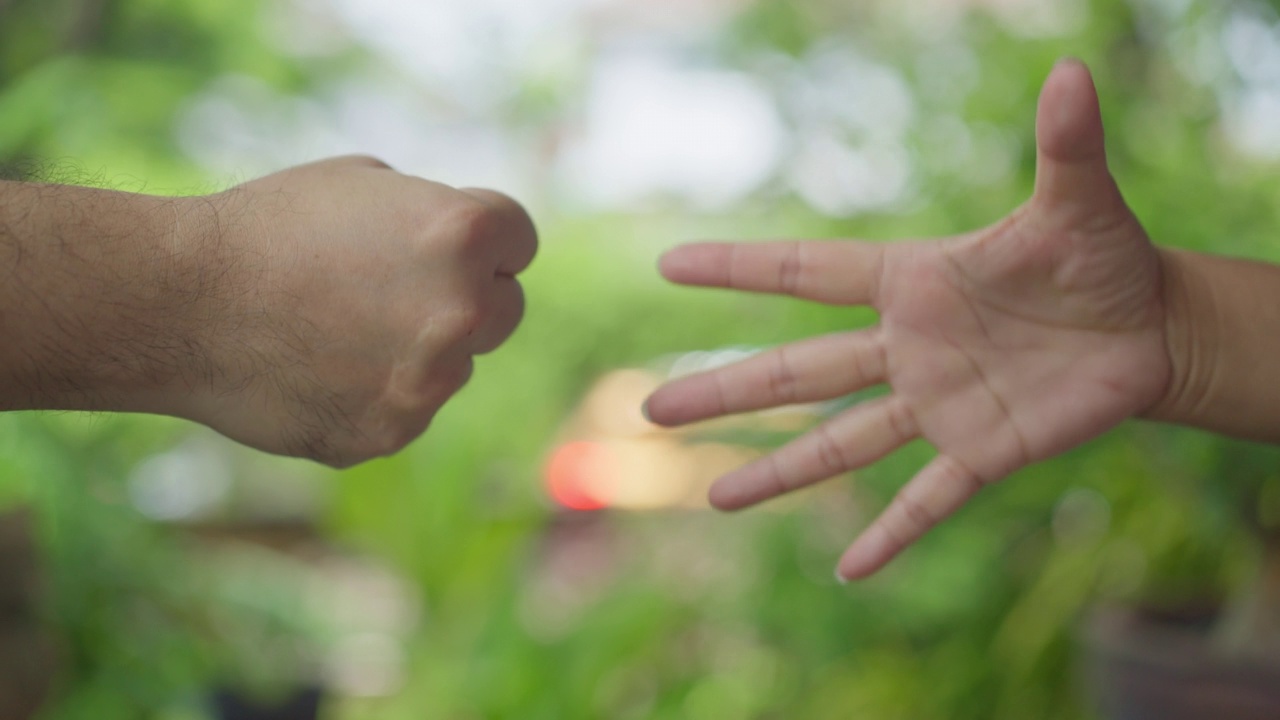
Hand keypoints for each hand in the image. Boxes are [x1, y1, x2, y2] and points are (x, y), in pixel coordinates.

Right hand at [175, 156, 535, 466]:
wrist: (177, 304)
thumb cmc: (266, 228)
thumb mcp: (363, 185)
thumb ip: (432, 218)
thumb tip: (469, 251)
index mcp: (464, 237)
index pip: (520, 241)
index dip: (487, 242)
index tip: (456, 248)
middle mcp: (461, 313)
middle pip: (504, 310)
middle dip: (468, 299)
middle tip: (396, 291)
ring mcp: (428, 383)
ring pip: (452, 366)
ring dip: (417, 350)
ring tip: (332, 328)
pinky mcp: (390, 434)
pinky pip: (405, 410)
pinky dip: (374, 395)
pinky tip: (315, 370)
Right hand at [643, 61, 1171, 579]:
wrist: (1150, 328)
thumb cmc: (1104, 256)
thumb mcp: (1081, 203)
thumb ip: (1065, 145)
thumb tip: (1069, 70)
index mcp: (912, 283)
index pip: (808, 272)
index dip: (740, 267)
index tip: (669, 265)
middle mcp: (907, 347)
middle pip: (798, 372)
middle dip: (725, 391)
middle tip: (652, 409)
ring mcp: (937, 404)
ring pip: (840, 443)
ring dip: (779, 472)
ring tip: (715, 497)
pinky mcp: (982, 451)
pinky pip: (927, 498)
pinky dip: (891, 533)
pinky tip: (848, 569)